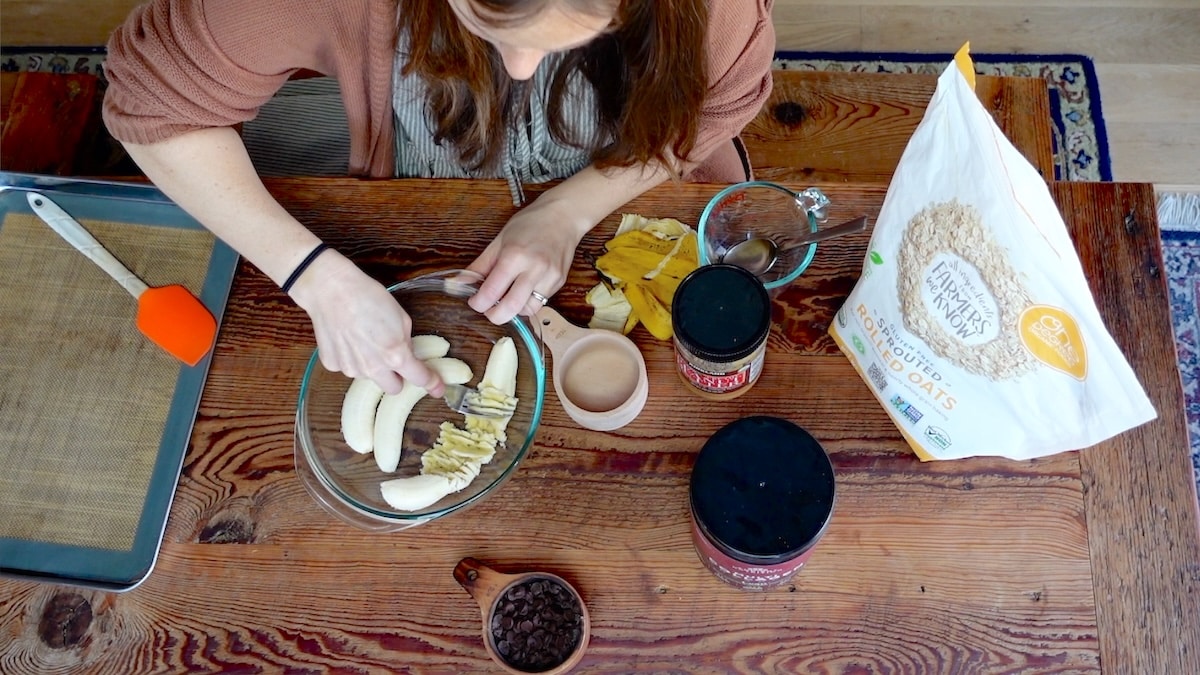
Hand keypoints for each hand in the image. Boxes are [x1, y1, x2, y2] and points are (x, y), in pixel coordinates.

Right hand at [287, 250, 442, 396]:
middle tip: (394, 359)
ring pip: (369, 377)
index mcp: (395, 355)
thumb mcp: (401, 317)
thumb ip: (406, 342)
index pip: (419, 378)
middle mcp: (373, 368)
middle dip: (397, 378)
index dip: (431, 384)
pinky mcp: (332, 365)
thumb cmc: (369, 297)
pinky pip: (348, 367)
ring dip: (372, 366)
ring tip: (364, 338)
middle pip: (393, 389)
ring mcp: (351, 369)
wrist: (331, 290)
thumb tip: (407, 355)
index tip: (437, 389)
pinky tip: (347, 338)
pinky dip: (351, 358)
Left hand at [466, 196, 593, 322]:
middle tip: (488, 311)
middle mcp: (534, 268)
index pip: (491, 292)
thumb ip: (480, 265)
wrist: (563, 216)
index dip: (478, 303)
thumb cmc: (530, 223)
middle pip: (511, 308)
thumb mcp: (499, 240)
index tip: (475, 302)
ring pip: (528, 309)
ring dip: (514, 310)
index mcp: (514, 256)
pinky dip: (528, 301)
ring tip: (508, 298)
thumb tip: (459, 283)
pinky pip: (541, 302)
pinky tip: (523, 290)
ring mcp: (549, 277)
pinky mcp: (560, 282)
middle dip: (495, 316)